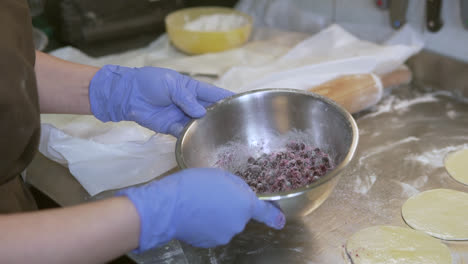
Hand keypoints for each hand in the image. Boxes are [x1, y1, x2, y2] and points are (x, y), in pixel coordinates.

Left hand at [89, 65, 233, 136]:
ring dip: (207, 129)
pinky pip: (185, 134)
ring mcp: (182, 117)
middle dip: (220, 118)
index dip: (227, 99)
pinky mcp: (172, 128)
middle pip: (209, 112)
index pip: (214, 94)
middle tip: (235, 126)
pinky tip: (201, 141)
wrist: (128, 94)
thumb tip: (201, 113)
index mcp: (192, 89)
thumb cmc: (150, 82)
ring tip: (222, 137)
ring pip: (199, 125)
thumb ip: (186, 98)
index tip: (242, 104)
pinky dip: (192, 137)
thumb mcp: (171, 83)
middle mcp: (190, 104)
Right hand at [117, 168, 285, 252]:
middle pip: (240, 215)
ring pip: (225, 223)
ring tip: (200, 204)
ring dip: (218, 216)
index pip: (265, 213)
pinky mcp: (209, 243)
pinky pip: (213, 231)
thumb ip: (238, 186)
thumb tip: (240, 195)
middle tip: (213, 195)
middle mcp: (238, 224)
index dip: (274, 217)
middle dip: (231, 206)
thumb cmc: (195, 185)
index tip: (280, 221)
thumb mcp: (221, 175)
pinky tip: (195, 215)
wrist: (170, 206)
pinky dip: (207, 225)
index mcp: (245, 205)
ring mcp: (223, 235)